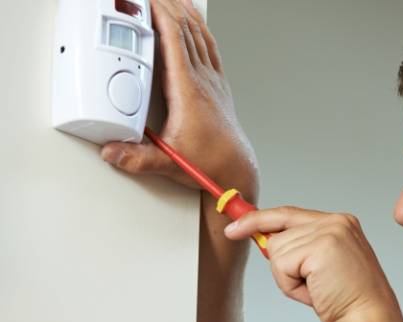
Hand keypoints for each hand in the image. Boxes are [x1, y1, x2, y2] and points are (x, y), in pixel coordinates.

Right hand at [100, 0, 257, 200]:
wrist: (237, 169)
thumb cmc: (210, 163)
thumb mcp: (169, 162)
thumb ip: (137, 159)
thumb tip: (112, 152)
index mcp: (188, 91)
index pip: (175, 41)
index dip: (161, 15)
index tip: (147, 1)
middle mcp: (203, 81)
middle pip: (187, 31)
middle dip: (169, 7)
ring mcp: (214, 82)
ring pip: (201, 36)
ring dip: (186, 13)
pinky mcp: (219, 87)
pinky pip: (210, 48)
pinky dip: (200, 29)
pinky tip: (196, 24)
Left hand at [224, 206, 399, 321]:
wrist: (369, 318)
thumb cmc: (346, 300)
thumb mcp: (322, 265)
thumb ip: (299, 248)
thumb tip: (262, 238)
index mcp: (340, 222)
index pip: (288, 213)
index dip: (259, 219)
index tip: (235, 226)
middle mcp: (336, 220)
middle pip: (278, 233)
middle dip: (282, 264)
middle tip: (311, 284)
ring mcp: (330, 231)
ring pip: (277, 250)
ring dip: (289, 277)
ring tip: (317, 288)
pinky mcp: (321, 246)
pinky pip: (281, 264)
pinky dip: (290, 284)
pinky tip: (315, 290)